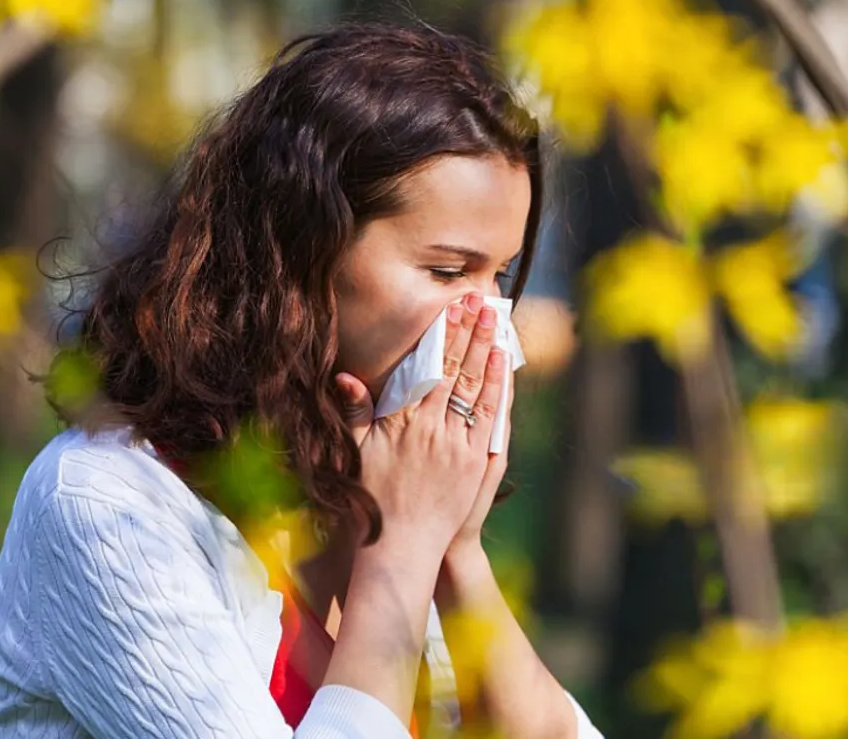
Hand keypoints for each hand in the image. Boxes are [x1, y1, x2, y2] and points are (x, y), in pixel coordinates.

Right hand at [335, 292, 504, 562]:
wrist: (402, 547)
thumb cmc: (374, 499)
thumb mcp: (356, 453)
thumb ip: (354, 413)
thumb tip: (346, 377)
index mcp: (402, 423)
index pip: (427, 368)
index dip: (441, 335)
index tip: (451, 308)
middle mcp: (432, 429)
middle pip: (454, 370)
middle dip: (468, 332)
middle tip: (479, 301)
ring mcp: (457, 445)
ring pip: (475, 387)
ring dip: (486, 350)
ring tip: (494, 320)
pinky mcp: (475, 462)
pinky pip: (489, 416)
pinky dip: (496, 387)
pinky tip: (501, 363)